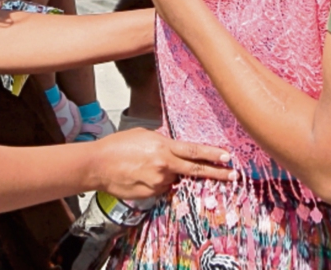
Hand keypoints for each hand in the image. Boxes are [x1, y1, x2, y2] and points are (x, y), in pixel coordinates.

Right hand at [91, 128, 234, 198]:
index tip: (228, 157)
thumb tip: (175, 151)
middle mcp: (164, 166)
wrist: (98, 165)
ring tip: (146, 166)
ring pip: (173, 179)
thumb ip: (163, 144)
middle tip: (233, 175)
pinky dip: (157, 182)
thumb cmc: (119, 145)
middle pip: (195, 170)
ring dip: (168, 174)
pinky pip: (161, 188)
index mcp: (164, 148)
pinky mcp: (150, 194)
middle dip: (216, 173)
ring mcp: (157, 182)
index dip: (212, 154)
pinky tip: (141, 174)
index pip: (194, 151)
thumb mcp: (145, 135)